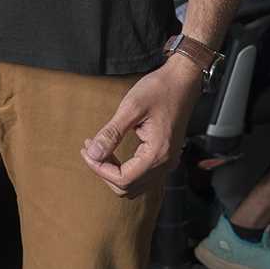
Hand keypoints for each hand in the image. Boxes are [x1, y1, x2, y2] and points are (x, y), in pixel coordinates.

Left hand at [81, 57, 203, 197]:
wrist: (183, 81)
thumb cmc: (159, 89)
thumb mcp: (131, 108)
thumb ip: (111, 133)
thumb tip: (93, 153)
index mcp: (158, 154)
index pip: (123, 179)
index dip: (100, 169)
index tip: (87, 150)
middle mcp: (166, 164)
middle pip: (128, 188)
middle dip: (104, 172)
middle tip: (89, 149)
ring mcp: (167, 162)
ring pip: (135, 185)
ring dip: (113, 173)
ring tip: (98, 151)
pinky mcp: (165, 156)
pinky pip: (142, 176)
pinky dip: (124, 170)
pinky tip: (113, 153)